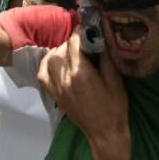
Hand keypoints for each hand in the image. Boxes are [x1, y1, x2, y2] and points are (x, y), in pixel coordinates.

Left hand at [37, 31, 130, 159]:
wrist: (105, 133)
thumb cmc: (114, 107)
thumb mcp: (115, 80)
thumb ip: (106, 57)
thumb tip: (100, 37)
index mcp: (81, 74)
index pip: (74, 43)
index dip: (80, 31)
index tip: (86, 26)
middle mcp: (65, 80)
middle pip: (61, 50)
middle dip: (71, 41)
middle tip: (82, 40)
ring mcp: (57, 88)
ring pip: (49, 60)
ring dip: (59, 51)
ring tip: (71, 51)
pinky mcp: (55, 95)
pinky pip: (43, 75)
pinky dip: (47, 64)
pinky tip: (57, 62)